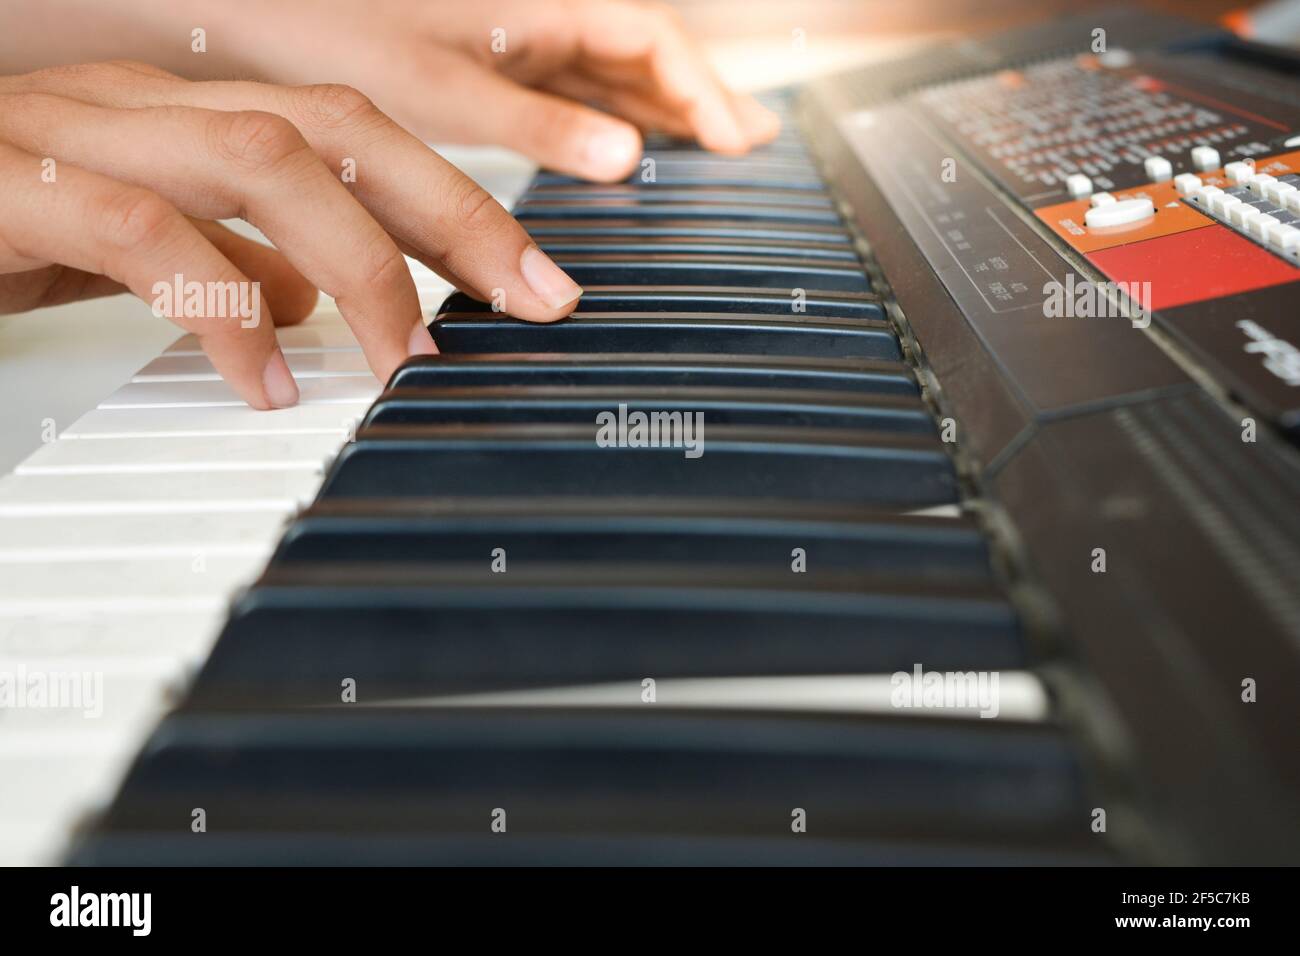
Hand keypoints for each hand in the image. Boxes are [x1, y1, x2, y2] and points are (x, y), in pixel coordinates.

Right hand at [0, 61, 583, 408]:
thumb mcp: (132, 248)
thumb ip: (228, 257)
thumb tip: (316, 295)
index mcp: (184, 115)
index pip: (359, 134)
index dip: (462, 202)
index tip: (538, 282)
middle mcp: (147, 104)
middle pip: (342, 125)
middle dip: (457, 214)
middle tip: (534, 301)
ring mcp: (78, 130)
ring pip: (261, 155)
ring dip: (360, 261)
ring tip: (406, 359)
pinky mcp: (11, 183)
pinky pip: (140, 231)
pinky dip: (223, 307)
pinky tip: (268, 382)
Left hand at [92, 0, 781, 182]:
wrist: (255, 17)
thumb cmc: (337, 32)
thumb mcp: (448, 91)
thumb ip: (542, 125)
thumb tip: (626, 161)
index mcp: (544, 8)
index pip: (657, 43)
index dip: (707, 94)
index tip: (742, 146)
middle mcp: (539, 16)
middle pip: (645, 55)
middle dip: (698, 101)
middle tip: (746, 150)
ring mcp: (515, 38)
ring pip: (610, 72)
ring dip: (658, 113)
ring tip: (702, 154)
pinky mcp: (488, 61)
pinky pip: (570, 89)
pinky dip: (606, 121)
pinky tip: (616, 151)